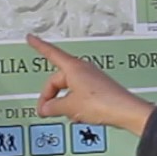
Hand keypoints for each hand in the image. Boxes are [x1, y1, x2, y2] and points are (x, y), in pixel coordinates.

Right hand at [26, 34, 155, 135]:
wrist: (126, 111)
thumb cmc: (101, 103)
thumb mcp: (69, 107)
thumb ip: (52, 107)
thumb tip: (45, 108)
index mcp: (73, 67)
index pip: (51, 53)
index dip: (39, 46)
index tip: (30, 38)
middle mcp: (83, 70)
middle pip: (58, 80)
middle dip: (50, 96)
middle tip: (45, 111)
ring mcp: (92, 79)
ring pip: (69, 90)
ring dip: (63, 103)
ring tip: (66, 115)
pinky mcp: (99, 90)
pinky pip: (79, 95)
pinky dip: (74, 105)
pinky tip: (79, 117)